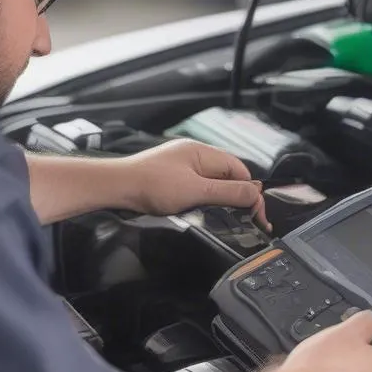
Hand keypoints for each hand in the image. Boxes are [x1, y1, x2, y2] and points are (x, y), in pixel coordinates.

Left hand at [124, 140, 269, 228]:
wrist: (115, 188)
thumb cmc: (151, 185)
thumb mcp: (197, 191)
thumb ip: (228, 193)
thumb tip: (256, 194)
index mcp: (203, 152)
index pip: (239, 169)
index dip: (249, 190)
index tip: (254, 212)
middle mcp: (194, 156)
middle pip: (226, 176)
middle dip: (235, 196)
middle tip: (242, 218)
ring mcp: (181, 166)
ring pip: (211, 183)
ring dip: (217, 199)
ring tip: (220, 217)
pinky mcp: (170, 179)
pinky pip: (196, 188)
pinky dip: (202, 200)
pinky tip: (199, 211)